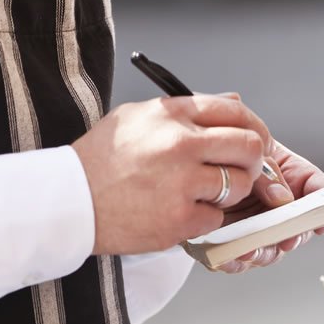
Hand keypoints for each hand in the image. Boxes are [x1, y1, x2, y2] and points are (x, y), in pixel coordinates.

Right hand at [73, 95, 271, 254]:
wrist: (67, 203)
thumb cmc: (100, 161)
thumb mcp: (137, 118)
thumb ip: (187, 109)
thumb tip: (234, 104)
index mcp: (171, 114)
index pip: (236, 112)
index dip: (255, 127)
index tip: (256, 140)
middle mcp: (180, 144)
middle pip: (250, 146)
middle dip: (253, 160)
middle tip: (243, 170)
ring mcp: (182, 183)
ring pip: (239, 184)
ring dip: (229, 192)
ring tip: (200, 194)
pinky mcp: (180, 219)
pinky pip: (217, 217)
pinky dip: (204, 218)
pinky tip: (178, 213)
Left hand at [211, 138, 323, 273]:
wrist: (197, 159)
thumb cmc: (230, 148)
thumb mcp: (253, 151)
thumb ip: (269, 172)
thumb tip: (282, 197)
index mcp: (295, 181)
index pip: (320, 195)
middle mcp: (280, 209)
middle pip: (299, 230)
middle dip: (293, 237)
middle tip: (288, 238)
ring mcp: (258, 227)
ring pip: (271, 250)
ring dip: (263, 252)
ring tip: (251, 249)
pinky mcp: (232, 240)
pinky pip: (238, 258)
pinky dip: (235, 259)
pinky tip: (230, 254)